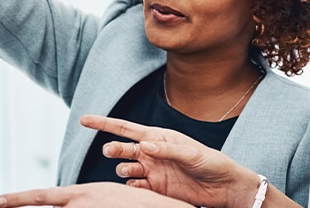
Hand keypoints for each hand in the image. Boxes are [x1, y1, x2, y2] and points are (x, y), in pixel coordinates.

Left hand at [0, 182, 194, 207]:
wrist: (163, 206)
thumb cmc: (136, 203)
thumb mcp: (104, 197)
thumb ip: (82, 202)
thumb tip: (64, 204)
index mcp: (82, 193)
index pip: (42, 197)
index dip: (17, 199)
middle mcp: (83, 204)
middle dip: (25, 206)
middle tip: (0, 204)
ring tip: (63, 206)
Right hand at [81, 115, 261, 207]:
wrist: (225, 188)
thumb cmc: (212, 163)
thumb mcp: (192, 153)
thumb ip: (167, 149)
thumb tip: (144, 145)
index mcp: (159, 137)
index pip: (126, 128)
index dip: (104, 124)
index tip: (83, 120)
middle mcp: (152, 153)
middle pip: (122, 149)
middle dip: (113, 148)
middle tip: (111, 151)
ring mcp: (152, 171)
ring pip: (126, 169)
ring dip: (123, 169)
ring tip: (131, 172)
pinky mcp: (156, 189)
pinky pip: (135, 188)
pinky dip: (132, 188)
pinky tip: (139, 187)